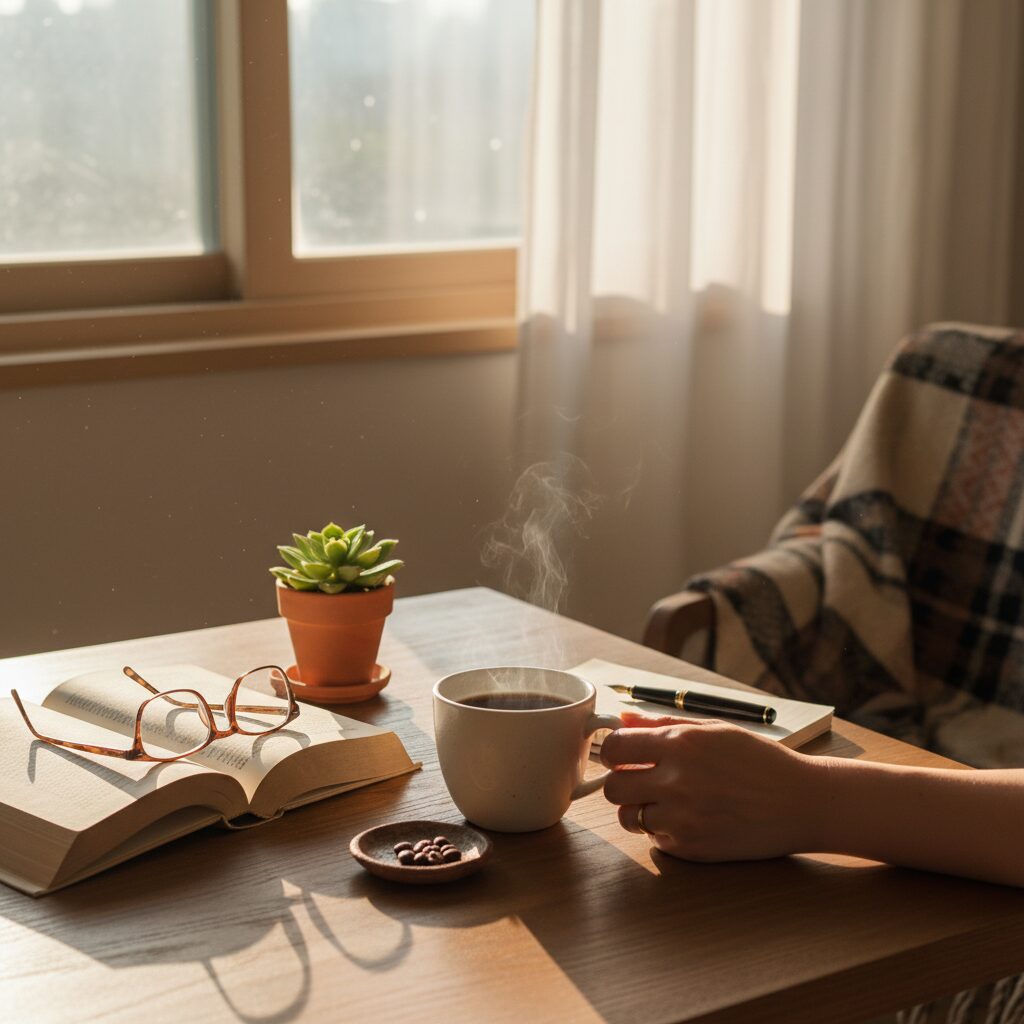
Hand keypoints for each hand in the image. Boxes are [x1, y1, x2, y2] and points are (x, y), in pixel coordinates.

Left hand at [601, 712, 826, 861]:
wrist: (801, 802)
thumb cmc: (760, 761)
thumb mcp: (714, 730)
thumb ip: (663, 724)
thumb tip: (623, 719)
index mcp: (680, 744)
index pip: (614, 748)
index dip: (614, 751)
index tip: (624, 755)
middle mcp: (676, 781)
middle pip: (612, 787)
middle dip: (621, 782)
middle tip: (642, 781)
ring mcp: (682, 818)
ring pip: (628, 817)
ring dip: (639, 809)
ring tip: (666, 803)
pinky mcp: (692, 848)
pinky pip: (655, 840)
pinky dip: (665, 832)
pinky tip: (690, 820)